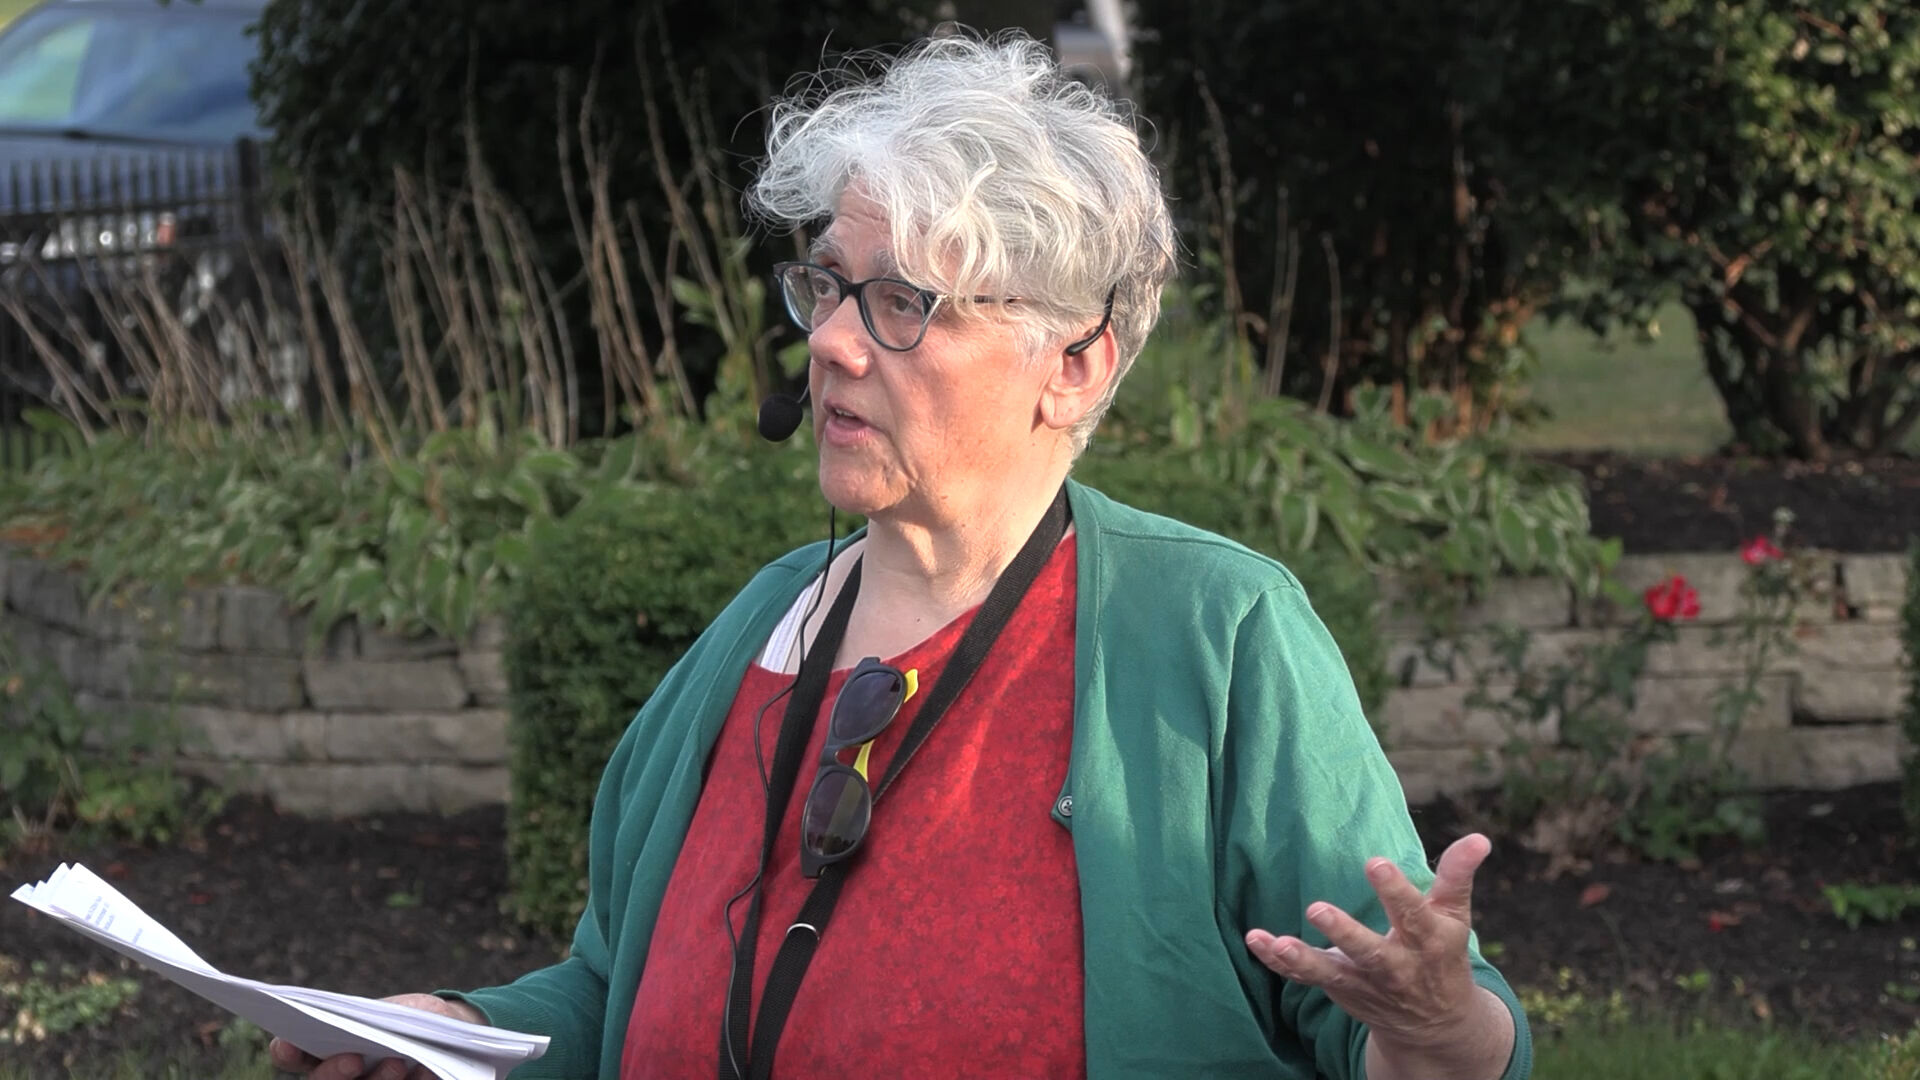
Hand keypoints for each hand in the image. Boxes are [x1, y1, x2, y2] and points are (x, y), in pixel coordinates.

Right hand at [267, 993, 483, 1079]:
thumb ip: (379, 1020)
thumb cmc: (413, 1017)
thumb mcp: (399, 1010)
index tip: (287, 1044)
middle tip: (354, 1059)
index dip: (287, 1050)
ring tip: (399, 1064)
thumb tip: (369, 1029)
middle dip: (334, 1073)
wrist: (450, 1034)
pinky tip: (427, 1073)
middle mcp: (339, 1076)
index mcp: (326, 1049)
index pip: (294, 1054)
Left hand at [1244, 833, 1489, 1051]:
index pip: (1412, 914)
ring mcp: (1366, 982)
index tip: (1375, 863)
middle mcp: (1397, 967)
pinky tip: (1256, 940)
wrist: (1435, 1024)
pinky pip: (1306, 976)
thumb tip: (1480, 838)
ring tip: (1278, 943)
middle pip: (1369, 951)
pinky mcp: (1341, 988)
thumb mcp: (1454, 916)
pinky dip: (1280, 962)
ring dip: (1302, 958)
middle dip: (1344, 933)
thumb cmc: (1441, 954)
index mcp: (1428, 941)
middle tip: (1317, 909)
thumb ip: (1458, 876)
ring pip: (1332, 972)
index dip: (1395, 890)